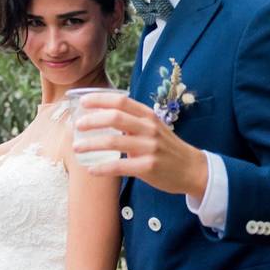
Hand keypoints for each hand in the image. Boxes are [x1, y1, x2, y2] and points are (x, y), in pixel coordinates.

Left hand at [72, 93, 208, 197]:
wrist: (192, 169)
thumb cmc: (167, 147)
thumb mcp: (153, 127)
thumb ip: (132, 121)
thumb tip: (102, 116)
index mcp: (148, 115)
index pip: (121, 101)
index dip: (99, 99)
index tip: (83, 101)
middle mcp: (149, 128)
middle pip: (115, 117)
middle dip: (92, 120)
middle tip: (77, 125)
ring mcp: (149, 147)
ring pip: (114, 142)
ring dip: (91, 144)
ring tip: (77, 148)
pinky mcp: (148, 167)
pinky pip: (120, 166)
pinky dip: (102, 168)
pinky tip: (91, 169)